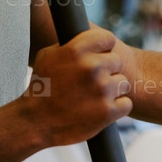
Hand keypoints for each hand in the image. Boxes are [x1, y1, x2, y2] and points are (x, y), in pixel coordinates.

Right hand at [25, 27, 131, 146]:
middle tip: (92, 82)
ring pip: (123, 83)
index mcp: (76, 50)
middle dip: (107, 71)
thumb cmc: (42, 88)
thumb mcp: (48, 56)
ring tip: (94, 97)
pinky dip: (117, 108)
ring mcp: (101, 90)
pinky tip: (100, 110)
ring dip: (113, 90)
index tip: (99, 56)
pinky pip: (126, 104)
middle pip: (117, 61)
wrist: (36, 123)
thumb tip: (87, 37)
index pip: (108, 38)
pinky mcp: (108, 111)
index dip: (104, 48)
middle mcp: (91, 67)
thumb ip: (70, 45)